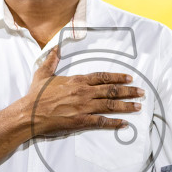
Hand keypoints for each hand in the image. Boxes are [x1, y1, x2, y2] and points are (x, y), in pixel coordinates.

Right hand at [23, 48, 143, 138]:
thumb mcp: (43, 73)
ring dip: (126, 106)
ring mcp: (83, 107)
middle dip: (128, 91)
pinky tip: (124, 123)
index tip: (129, 78)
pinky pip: (101, 121)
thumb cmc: (36, 95)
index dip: (117, 77)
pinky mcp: (81, 121)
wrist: (29, 113)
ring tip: (138, 106)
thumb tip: (56, 48)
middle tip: (141, 92)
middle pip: (111, 90)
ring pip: (110, 105)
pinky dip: (114, 122)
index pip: (102, 77)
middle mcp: (83, 92)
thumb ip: (52, 60)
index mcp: (77, 81)